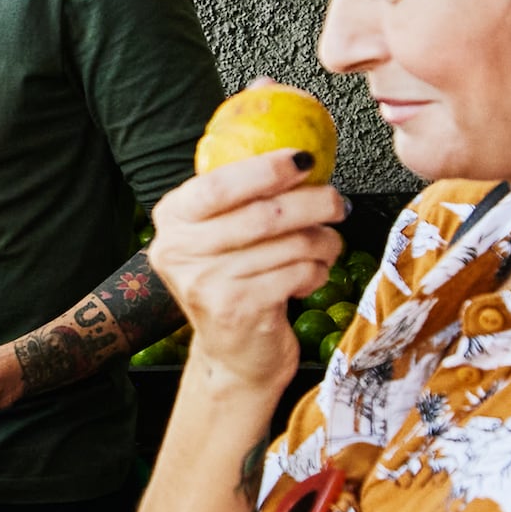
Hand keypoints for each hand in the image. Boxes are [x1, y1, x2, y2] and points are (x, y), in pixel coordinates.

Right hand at [149, 148, 347, 389]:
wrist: (232, 354)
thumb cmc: (234, 282)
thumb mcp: (219, 236)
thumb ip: (241, 199)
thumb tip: (298, 157)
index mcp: (172, 218)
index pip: (218, 184)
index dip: (266, 169)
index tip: (303, 160)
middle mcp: (179, 250)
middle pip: (264, 213)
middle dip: (314, 203)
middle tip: (338, 203)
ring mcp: (207, 282)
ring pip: (289, 244)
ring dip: (323, 241)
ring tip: (328, 245)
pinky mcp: (238, 309)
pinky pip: (297, 273)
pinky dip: (317, 271)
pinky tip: (312, 275)